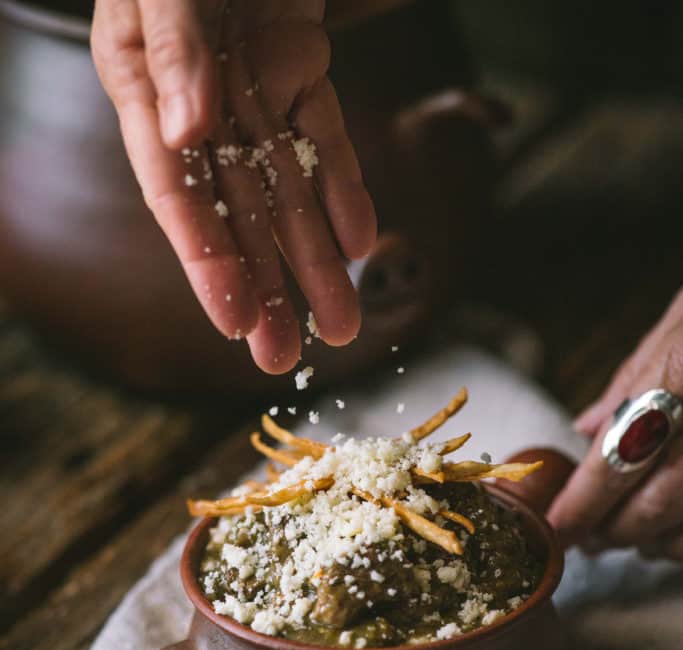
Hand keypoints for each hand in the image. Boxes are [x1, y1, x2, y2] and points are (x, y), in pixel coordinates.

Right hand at [91, 0, 375, 372]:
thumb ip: (170, 50)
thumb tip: (188, 133)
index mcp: (143, 87)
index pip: (175, 191)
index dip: (205, 258)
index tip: (233, 318)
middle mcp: (198, 103)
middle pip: (236, 211)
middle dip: (264, 286)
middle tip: (282, 358)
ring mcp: (251, 87)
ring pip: (288, 188)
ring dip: (315, 258)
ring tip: (340, 325)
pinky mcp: (299, 64)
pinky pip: (325, 136)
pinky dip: (345, 185)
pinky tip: (363, 243)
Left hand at [547, 288, 682, 559]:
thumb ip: (636, 375)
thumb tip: (587, 428)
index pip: (615, 457)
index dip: (580, 504)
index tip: (557, 528)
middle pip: (655, 503)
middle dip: (615, 530)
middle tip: (592, 539)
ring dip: (658, 543)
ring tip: (636, 541)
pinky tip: (677, 539)